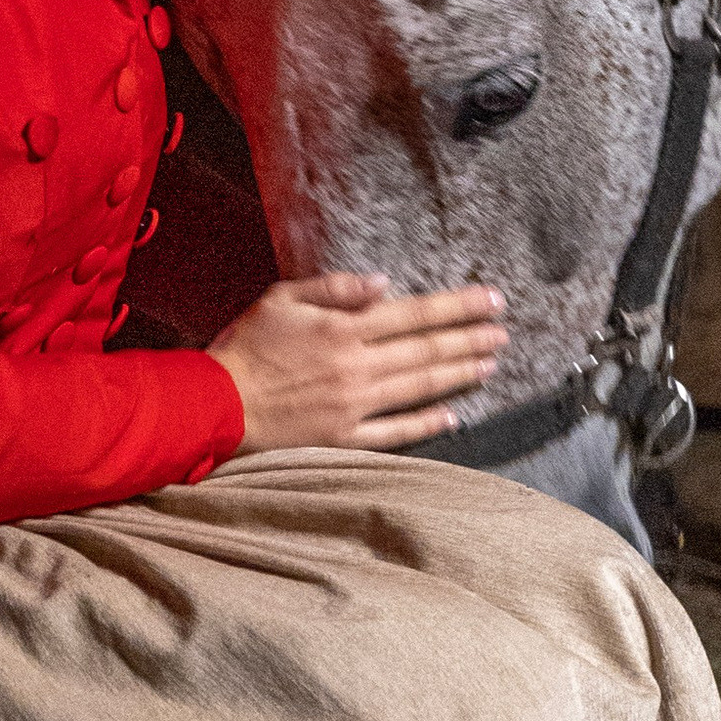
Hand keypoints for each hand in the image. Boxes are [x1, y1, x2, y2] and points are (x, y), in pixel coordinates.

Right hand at [208, 272, 509, 455]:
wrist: (216, 403)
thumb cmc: (245, 346)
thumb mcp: (282, 298)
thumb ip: (335, 288)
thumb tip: (384, 284)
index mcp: (344, 328)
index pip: (415, 314)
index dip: (458, 306)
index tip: (491, 299)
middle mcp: (358, 366)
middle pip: (426, 350)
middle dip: (470, 339)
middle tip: (504, 333)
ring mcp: (354, 404)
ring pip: (419, 387)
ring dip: (458, 374)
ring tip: (489, 365)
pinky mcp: (344, 436)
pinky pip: (396, 432)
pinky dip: (426, 424)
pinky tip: (453, 416)